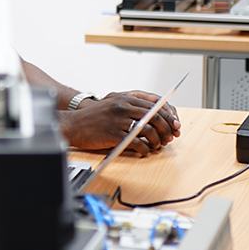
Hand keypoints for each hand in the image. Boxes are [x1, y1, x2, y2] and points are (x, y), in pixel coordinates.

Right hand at [61, 91, 180, 156]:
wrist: (72, 124)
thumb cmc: (93, 117)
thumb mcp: (113, 105)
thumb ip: (132, 107)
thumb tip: (155, 116)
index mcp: (125, 98)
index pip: (156, 105)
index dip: (168, 116)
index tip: (175, 125)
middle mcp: (123, 106)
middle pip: (155, 117)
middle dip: (167, 129)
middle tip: (170, 138)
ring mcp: (118, 120)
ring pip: (148, 130)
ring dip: (157, 141)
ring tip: (157, 146)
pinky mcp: (113, 134)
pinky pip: (137, 143)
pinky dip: (144, 149)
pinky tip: (145, 151)